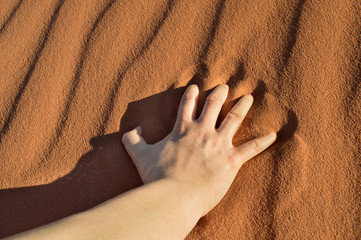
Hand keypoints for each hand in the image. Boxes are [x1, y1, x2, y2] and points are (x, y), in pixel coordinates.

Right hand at [122, 83, 276, 215]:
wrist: (174, 196)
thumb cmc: (157, 177)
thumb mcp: (139, 155)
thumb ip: (132, 140)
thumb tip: (133, 130)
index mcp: (183, 129)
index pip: (187, 104)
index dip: (191, 94)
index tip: (195, 86)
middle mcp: (202, 131)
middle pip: (213, 105)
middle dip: (219, 93)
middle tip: (225, 85)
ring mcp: (219, 144)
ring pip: (234, 119)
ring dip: (243, 106)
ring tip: (249, 97)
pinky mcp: (231, 161)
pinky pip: (251, 148)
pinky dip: (263, 141)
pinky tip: (274, 134)